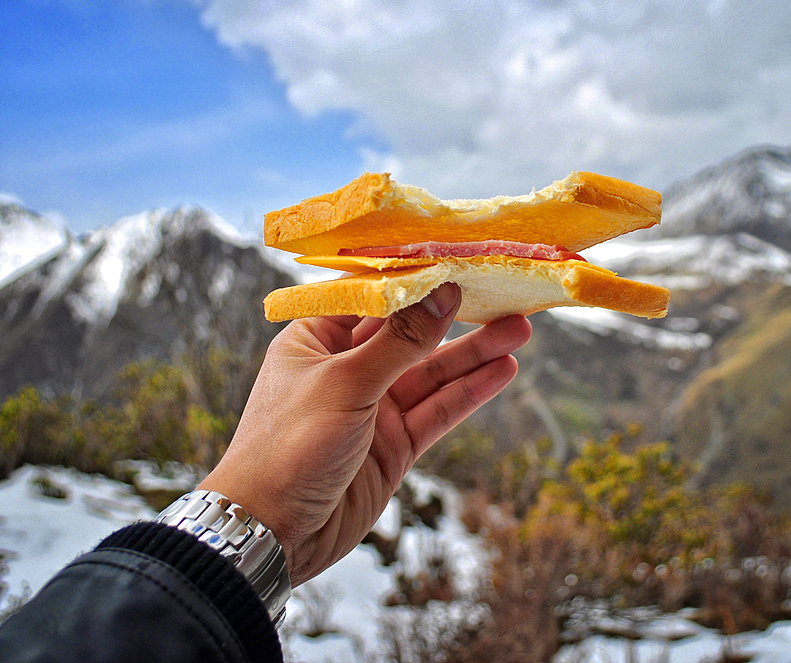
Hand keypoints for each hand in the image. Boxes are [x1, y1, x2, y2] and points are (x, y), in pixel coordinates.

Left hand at [199, 283, 531, 584]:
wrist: (270, 533)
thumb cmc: (287, 446)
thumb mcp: (345, 383)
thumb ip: (400, 341)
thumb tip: (442, 292)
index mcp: (315, 339)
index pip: (373, 297)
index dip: (415, 278)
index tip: (457, 256)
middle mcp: (345, 368)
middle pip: (410, 334)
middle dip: (455, 316)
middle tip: (502, 293)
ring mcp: (372, 409)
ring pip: (432, 373)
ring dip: (474, 353)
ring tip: (519, 328)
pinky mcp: (393, 446)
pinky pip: (437, 411)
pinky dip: (470, 392)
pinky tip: (503, 370)